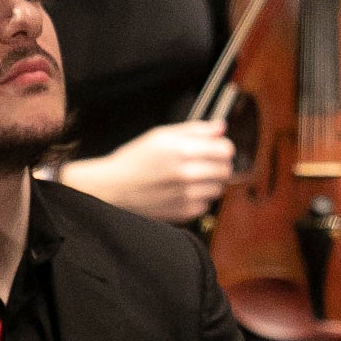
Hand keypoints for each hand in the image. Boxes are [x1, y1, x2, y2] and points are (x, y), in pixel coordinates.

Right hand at [58, 121, 235, 223]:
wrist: (113, 188)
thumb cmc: (134, 160)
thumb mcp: (161, 135)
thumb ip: (195, 130)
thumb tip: (221, 127)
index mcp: (182, 150)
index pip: (225, 150)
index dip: (223, 147)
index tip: (216, 148)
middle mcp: (187, 174)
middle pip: (226, 170)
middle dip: (219, 164)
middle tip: (206, 162)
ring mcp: (186, 196)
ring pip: (219, 188)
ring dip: (211, 182)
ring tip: (193, 177)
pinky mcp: (184, 212)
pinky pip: (206, 204)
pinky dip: (200, 198)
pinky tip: (184, 191)